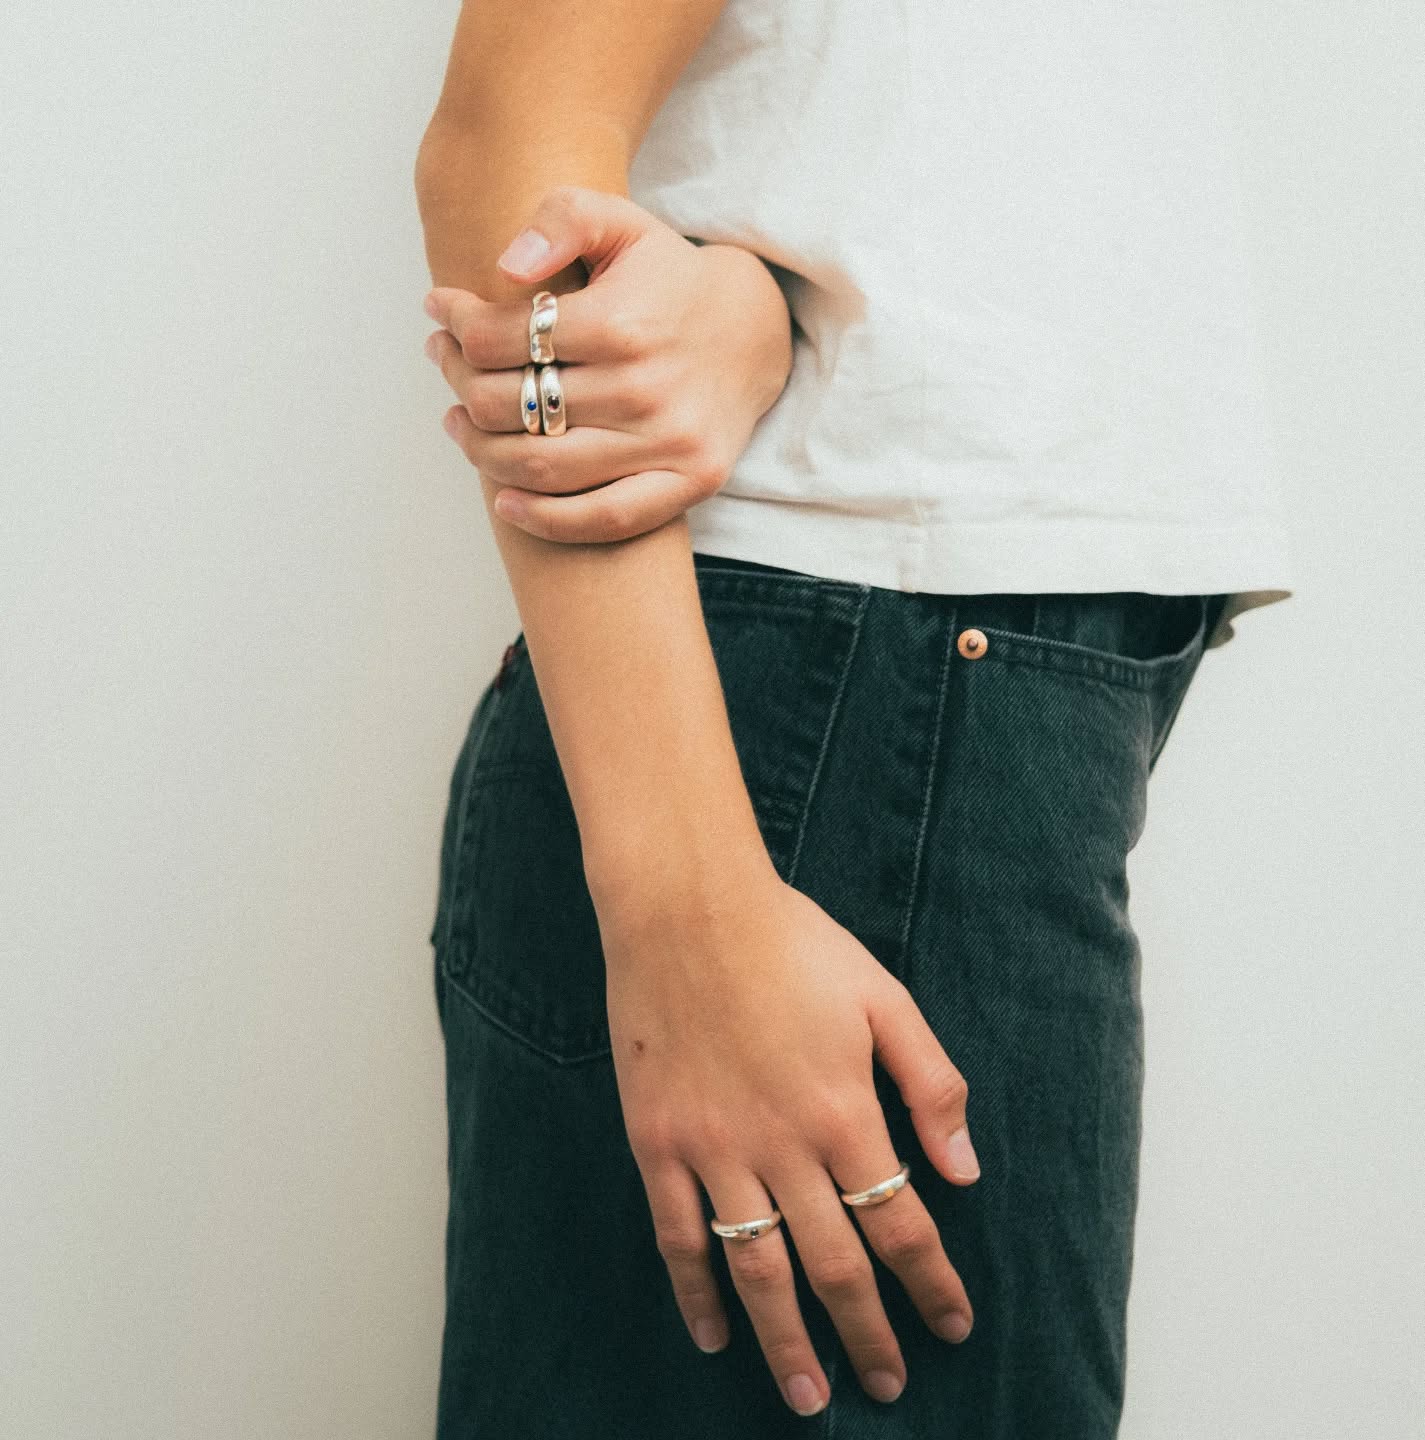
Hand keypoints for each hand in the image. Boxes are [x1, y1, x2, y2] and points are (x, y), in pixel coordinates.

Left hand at [421, 184, 792, 542]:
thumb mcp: (622, 225)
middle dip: (460, 384)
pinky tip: (504, 500)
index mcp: (621, 322)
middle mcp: (644, 388)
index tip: (440, 315)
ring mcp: (667, 443)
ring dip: (481, 451)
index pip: (503, 338)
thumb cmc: (668, 280)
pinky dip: (544, 519)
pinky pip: (603, 518)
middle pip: (511, 404)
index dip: (458, 326)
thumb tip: (505, 266)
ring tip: (461, 424)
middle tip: (446, 367)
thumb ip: (563, 219)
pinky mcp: (688, 483)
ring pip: (542, 466)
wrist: (753, 331)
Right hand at [599, 862, 979, 1415]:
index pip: (902, 1222)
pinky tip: (714, 1336)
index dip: (932, 1283)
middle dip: (869, 1333)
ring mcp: (713, 1147)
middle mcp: (782, 1143)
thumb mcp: (882, 995)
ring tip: (808, 1395)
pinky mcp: (658, 1141)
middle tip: (887, 1384)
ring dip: (788, 1341)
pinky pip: (678, 1237)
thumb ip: (931, 1083)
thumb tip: (966, 1169)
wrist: (686, 907)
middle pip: (834, 1264)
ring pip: (757, 1269)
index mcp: (845, 1108)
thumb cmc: (790, 940)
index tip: (952, 1327)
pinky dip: (696, 1295)